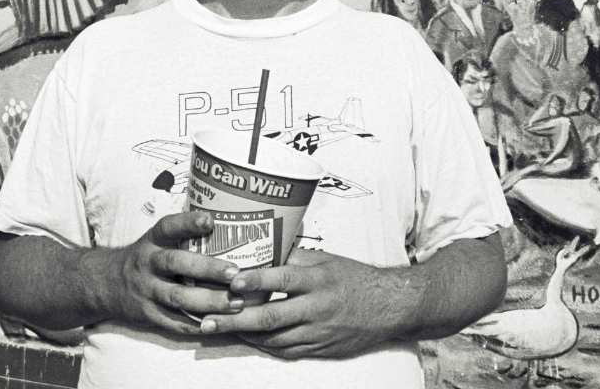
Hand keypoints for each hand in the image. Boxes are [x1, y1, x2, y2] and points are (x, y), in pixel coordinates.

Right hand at [112, 212, 243, 335]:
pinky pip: (173, 322)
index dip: (187, 223)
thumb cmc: (146, 258)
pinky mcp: (148, 314)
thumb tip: (225, 223)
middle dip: (207, 268)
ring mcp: (147, 291)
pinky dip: (196, 325)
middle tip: (235, 273)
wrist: (106, 284)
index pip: (168, 228)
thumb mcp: (155, 241)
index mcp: (152, 242)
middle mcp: (147, 264)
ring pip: (178, 297)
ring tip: (236, 302)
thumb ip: (182, 235)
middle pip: (176, 263)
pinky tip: (217, 324)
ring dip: (209, 301)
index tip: (210, 220)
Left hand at [199, 250, 396, 358]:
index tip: (232, 280)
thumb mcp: (328, 260)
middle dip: (236, 319)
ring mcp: (319, 331)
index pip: (283, 278)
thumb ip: (296, 258)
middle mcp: (317, 307)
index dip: (256, 279)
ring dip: (244, 335)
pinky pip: (288, 350)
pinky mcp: (321, 348)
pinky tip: (247, 340)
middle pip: (272, 316)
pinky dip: (265, 345)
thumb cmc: (356, 278)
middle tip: (209, 319)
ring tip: (218, 329)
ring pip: (275, 338)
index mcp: (319, 279)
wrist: (390, 307)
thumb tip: (263, 249)